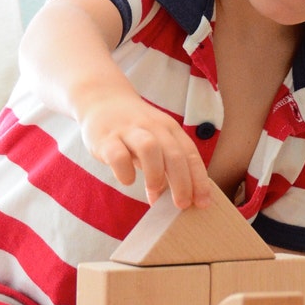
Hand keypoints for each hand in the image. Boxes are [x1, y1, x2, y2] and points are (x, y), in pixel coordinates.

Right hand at [79, 91, 210, 208]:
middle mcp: (152, 127)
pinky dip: (125, 172)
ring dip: (156, 175)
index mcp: (169, 129)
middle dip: (182, 183)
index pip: (190, 154)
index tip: (203, 203)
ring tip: (154, 194)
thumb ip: (167, 165)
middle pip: (174, 154)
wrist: (101, 99)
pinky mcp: (106, 138)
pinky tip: (128, 180)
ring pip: (149, 149)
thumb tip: (178, 198)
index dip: (199, 180)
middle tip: (181, 205)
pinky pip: (118, 156)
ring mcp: (128, 131)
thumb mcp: (156, 140)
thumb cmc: (133, 129)